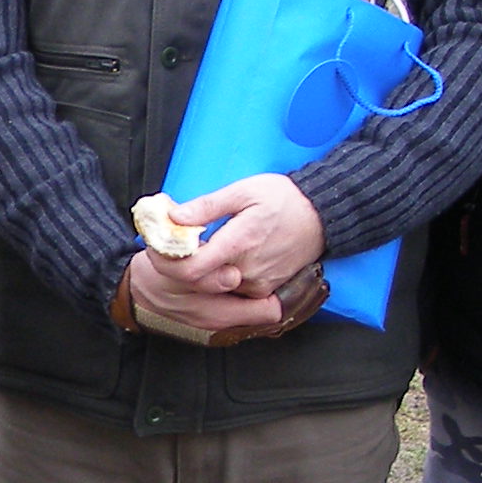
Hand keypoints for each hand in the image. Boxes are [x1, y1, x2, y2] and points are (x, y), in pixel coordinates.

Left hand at [131, 175, 325, 327]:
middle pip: (200, 282)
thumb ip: (207, 207)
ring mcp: (258, 284)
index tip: (159, 247)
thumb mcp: (243, 191)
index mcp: (239, 243)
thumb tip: (175, 216)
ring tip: (202, 246)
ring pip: (215, 288)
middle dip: (182, 266)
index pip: (192, 269)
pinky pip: (233, 291)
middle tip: (175, 245)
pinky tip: (223, 257)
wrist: (322, 216)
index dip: (168, 262)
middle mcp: (248, 271)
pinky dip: (221, 277)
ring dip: (202, 272)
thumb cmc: (284, 199)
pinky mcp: (265, 290)